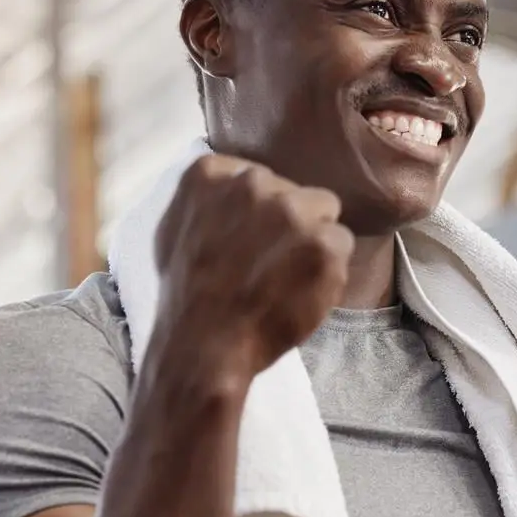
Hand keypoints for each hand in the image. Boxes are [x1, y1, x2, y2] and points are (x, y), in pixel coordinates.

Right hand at [153, 153, 352, 377]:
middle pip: (294, 193)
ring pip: (324, 213)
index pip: (258, 178)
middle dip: (289, 222)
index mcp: (212, 173)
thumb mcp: (175, 230)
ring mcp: (291, 210)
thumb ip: (208, 201)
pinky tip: (302, 290)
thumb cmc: (187, 295)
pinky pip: (341, 244)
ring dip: (313, 239)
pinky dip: (329, 269)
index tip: (250, 237)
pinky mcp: (323, 242)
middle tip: (271, 261)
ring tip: (289, 276)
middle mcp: (253, 182)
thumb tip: (230, 188)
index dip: (259, 211)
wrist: (205, 343)